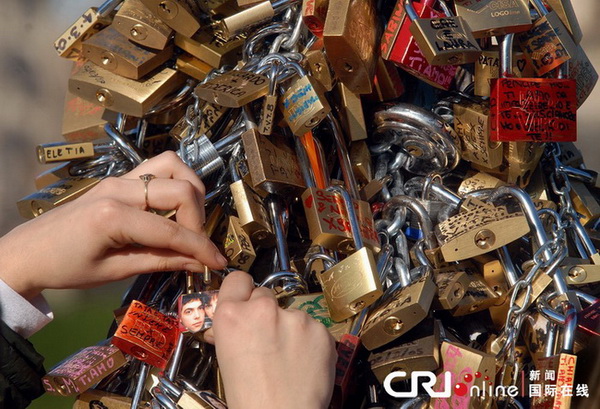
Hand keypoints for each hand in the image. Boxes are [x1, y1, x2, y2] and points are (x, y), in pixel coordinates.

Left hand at [0, 151, 226, 299]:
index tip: (218, 262)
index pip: (171, 230)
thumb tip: (198, 263)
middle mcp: (119, 189)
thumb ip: (161, 262)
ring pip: (172, 166)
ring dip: (191, 190)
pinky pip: (158, 168)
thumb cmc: (65, 267)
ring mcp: (118, 178)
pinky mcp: (118, 178)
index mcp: (113, 217)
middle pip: (181, 189)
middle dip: (198, 219)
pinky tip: (173, 207)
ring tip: (189, 220)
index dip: (200, 247)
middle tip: (196, 245)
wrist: (28, 252)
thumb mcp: (115, 272)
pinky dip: (175, 183)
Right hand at [206, 271, 335, 408]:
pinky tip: (303, 363)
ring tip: (287, 359)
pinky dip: (310, 342)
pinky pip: (313, 328)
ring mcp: (295, 317)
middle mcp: (263, 309)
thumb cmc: (252, 399)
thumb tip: (235, 321)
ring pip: (292, 314)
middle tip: (267, 339)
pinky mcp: (320, 329)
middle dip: (266, 313)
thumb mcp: (227, 358)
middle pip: (265, 295)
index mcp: (232, 316)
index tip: (247, 298)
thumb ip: (232, 331)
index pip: (237, 280)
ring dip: (291, 329)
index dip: (242, 291)